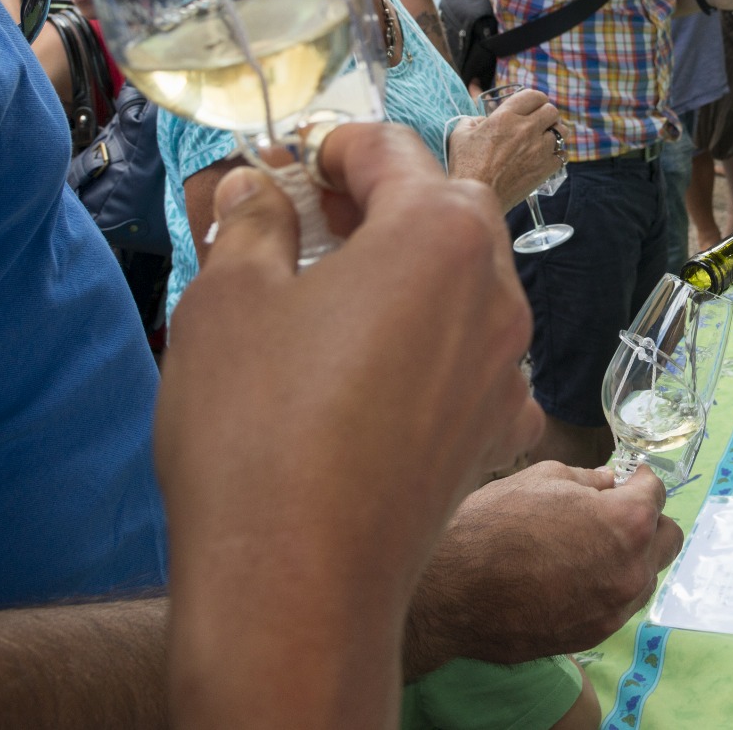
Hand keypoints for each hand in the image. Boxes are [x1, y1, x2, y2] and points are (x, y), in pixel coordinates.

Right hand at [157, 125, 539, 716]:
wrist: (298, 587)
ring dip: (405, 275)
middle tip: (307, 222)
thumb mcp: (227, 299)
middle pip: (445, 213)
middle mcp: (497, 293)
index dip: (335, 146)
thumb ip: (250, 224)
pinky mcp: (494, 433)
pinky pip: (465, 359)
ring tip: (327, 297)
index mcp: (441, 235)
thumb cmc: (258, 431)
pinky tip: (364, 374)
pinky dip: (422, 345)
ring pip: (463, 286)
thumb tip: (258, 190)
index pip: (395, 150)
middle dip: (378, 205)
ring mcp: (505, 368)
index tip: (293, 165)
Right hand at [406, 462, 684, 669]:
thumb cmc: (493, 525)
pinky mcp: (594, 635)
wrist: (452, 591)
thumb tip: (608, 482)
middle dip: (648, 521)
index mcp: (627, 522)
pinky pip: (618, 605)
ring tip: (589, 548)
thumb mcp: (541, 478)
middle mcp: (632, 569)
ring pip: (645, 577)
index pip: (657, 493)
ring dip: (630, 559)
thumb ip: (587, 479)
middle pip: (667, 539)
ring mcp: (615, 609)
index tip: (626, 479)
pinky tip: (571, 577)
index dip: (639, 480)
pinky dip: (606, 588)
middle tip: (615, 513)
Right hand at [448, 89, 563, 208]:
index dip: (535, 99)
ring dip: (554, 133)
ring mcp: (539, 149)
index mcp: (506, 116)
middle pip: (552, 110)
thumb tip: (483, 120)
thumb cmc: (465, 166)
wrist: (477, 196)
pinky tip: (545, 157)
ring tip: (545, 139)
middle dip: (546, 114)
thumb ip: (474, 120)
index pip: (534, 95)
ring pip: (562, 131)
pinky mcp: (545, 168)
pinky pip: (562, 154)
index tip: (533, 106)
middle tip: (539, 122)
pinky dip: (556, 154)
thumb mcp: (461, 134)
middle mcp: (526, 129)